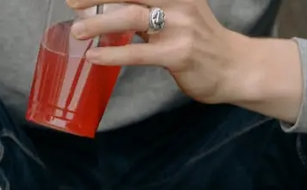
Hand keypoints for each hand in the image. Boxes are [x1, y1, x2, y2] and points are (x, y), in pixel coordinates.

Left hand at [67, 0, 242, 104]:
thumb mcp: (176, 11)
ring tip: (77, 31)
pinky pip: (139, 53)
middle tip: (72, 2)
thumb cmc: (198, 39)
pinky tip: (94, 55)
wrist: (234, 66)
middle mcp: (179, 2)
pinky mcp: (178, 54)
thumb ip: (146, 6)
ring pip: (133, 18)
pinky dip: (113, 53)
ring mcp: (180, 27)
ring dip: (100, 23)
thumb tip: (109, 5)